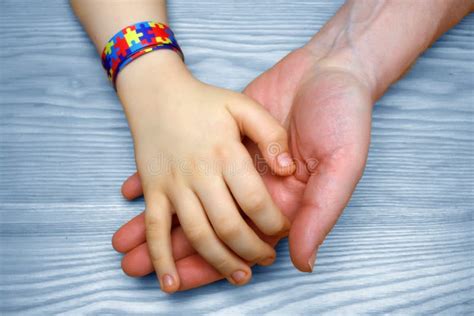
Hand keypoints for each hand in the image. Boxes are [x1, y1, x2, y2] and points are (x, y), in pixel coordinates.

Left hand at [113, 46, 372, 289]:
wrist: (331, 68)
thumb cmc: (345, 116)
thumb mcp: (342, 166)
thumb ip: (319, 213)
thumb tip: (301, 262)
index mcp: (284, 204)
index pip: (240, 244)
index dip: (209, 265)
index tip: (173, 279)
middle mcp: (257, 190)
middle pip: (210, 229)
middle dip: (174, 250)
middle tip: (132, 266)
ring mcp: (238, 166)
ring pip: (194, 201)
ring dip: (160, 223)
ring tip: (122, 242)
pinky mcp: (224, 140)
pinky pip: (191, 164)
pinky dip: (164, 177)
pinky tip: (131, 193)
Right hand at [116, 51, 294, 291]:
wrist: (156, 92)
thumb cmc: (204, 101)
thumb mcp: (243, 106)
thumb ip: (270, 134)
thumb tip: (288, 170)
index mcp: (226, 153)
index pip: (255, 200)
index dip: (274, 222)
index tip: (284, 230)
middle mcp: (200, 173)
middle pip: (229, 225)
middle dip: (253, 249)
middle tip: (268, 258)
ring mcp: (174, 184)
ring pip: (197, 234)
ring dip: (218, 262)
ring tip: (240, 277)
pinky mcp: (154, 190)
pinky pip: (156, 228)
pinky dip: (161, 258)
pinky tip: (171, 284)